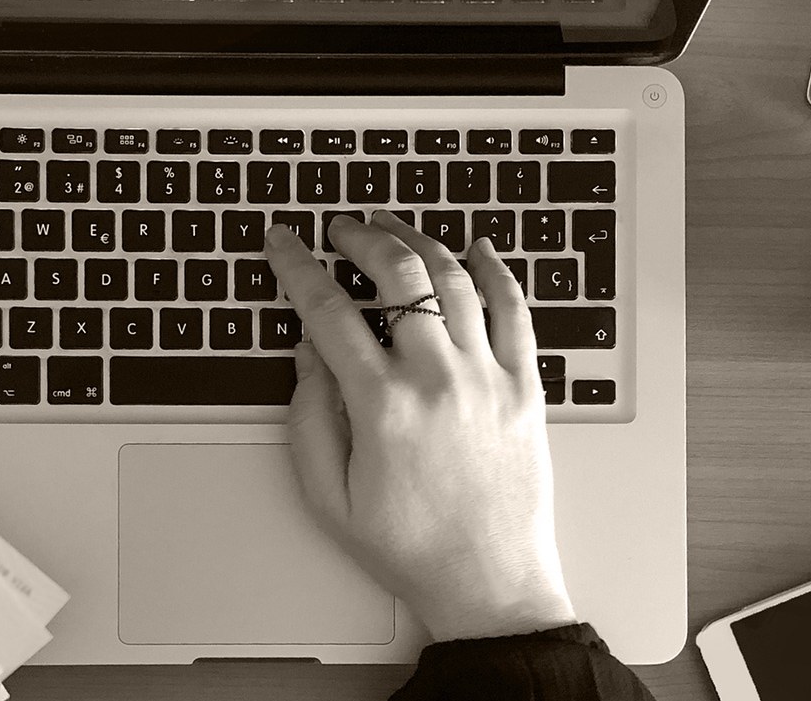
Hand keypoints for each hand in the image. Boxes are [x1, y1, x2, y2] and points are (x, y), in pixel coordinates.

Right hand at [264, 212, 577, 641]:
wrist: (489, 582)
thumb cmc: (409, 547)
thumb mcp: (329, 494)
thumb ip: (309, 416)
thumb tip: (308, 351)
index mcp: (381, 405)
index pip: (327, 310)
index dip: (296, 266)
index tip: (284, 244)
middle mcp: (437, 379)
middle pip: (396, 274)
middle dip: (360, 237)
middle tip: (340, 228)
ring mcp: (488, 377)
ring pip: (454, 278)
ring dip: (418, 240)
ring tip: (392, 227)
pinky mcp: (526, 386)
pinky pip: (514, 308)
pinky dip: (495, 270)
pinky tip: (476, 250)